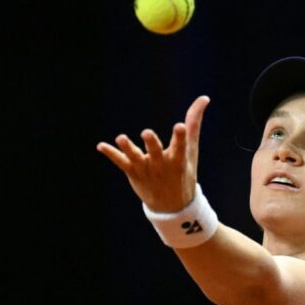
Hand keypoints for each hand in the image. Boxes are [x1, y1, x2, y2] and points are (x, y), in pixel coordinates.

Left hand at [96, 95, 210, 211]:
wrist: (172, 206)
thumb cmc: (183, 171)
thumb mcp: (191, 149)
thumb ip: (194, 123)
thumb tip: (204, 98)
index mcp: (178, 160)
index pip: (180, 146)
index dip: (180, 136)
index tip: (180, 126)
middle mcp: (161, 165)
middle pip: (156, 153)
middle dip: (151, 144)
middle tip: (147, 132)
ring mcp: (146, 170)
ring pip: (135, 158)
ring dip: (128, 148)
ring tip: (120, 138)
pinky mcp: (134, 173)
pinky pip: (121, 162)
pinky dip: (111, 154)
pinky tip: (100, 146)